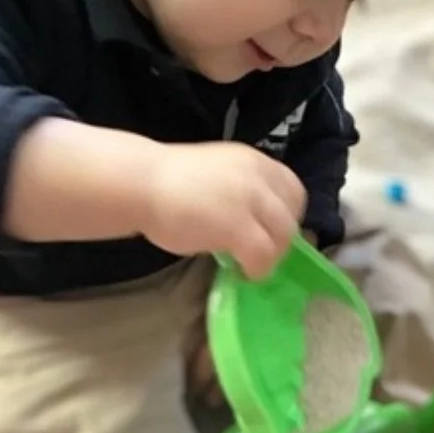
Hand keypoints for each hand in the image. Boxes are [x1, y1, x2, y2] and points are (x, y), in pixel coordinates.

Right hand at [140, 141, 305, 279]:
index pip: (292, 187)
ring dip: (272, 255)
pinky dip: (258, 268)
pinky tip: (243, 273)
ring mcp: (249, 199)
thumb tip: (252, 218)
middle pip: (291, 212)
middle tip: (262, 252)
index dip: (287, 213)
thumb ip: (239, 190)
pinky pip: (263, 254)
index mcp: (253, 160)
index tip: (272, 230)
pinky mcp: (238, 226)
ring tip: (251, 266)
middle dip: (282, 237)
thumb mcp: (217, 174)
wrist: (141, 183)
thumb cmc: (168, 182)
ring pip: (283, 235)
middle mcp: (257, 175)